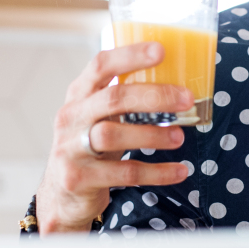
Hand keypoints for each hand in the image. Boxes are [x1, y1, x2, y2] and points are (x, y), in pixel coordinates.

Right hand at [35, 42, 192, 233]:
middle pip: (113, 99)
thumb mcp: (101, 119)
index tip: (161, 50)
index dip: (130, 55)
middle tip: (186, 99)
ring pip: (113, 135)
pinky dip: (156, 172)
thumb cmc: (92, 149)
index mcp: (79, 95)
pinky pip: (123, 173)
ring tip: (180, 137)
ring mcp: (69, 148)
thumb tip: (178, 88)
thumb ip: (125, 102)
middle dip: (154, 96)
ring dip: (152, 135)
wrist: (62, 196)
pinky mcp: (77, 178)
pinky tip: (179, 171)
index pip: (101, 65)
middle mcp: (71, 117)